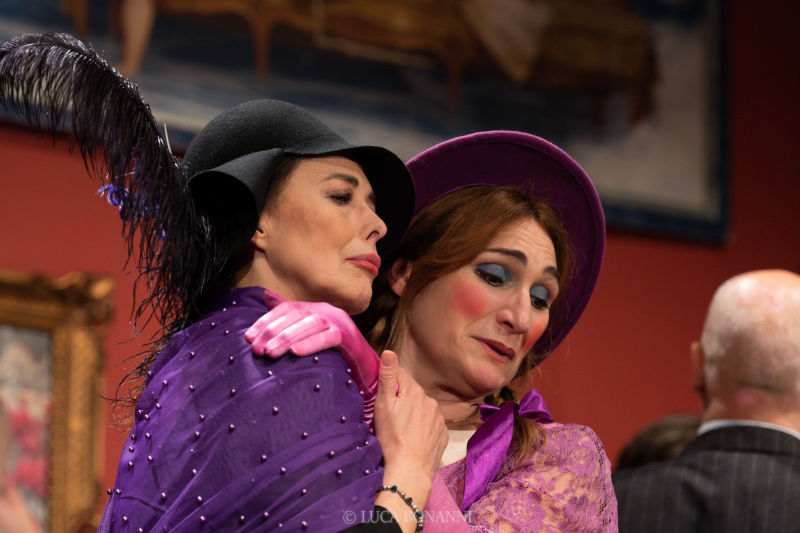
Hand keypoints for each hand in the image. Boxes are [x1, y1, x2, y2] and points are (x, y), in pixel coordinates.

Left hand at [244, 289, 379, 402]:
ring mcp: (338, 321)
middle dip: (272, 332)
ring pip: (309, 325)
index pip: (285, 309)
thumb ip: (290, 317)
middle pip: (295, 315)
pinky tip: (295, 352)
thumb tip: (265, 297)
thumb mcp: (310, 335)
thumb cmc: (334, 351)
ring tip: (269, 353)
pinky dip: (310, 344)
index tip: (248, 338)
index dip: (265, 322)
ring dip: (286, 338)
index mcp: (313, 308)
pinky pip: (328, 338)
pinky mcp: (348, 336)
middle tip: (256, 349)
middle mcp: (324, 310)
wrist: (365, 365)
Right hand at [374, 350, 447, 523]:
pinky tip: (413, 439)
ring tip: (402, 431)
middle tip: (390, 417)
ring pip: (423, 409)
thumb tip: (389, 351)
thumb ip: (388, 376)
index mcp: (414, 391)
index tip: (382, 395)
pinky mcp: (443, 434)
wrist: (410, 470)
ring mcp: (439, 418)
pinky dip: (423, 429)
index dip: (390, 383)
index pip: (401, 376)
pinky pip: (431, 425)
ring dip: (414, 414)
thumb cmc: (392, 437)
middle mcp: (430, 401)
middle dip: (402, 400)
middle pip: (412, 393)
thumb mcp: (384, 405)